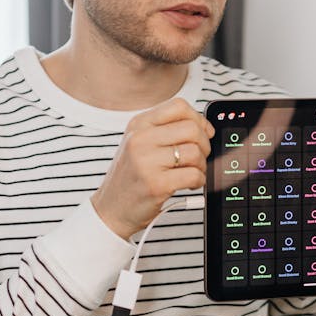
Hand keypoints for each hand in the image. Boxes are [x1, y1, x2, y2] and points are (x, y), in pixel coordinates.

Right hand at [91, 98, 212, 238]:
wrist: (111, 209)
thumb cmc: (131, 177)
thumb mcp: (140, 144)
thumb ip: (166, 131)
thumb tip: (204, 127)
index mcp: (138, 124)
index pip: (179, 106)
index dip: (198, 119)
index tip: (203, 133)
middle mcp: (140, 139)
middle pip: (192, 128)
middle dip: (204, 144)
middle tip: (198, 157)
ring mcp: (146, 162)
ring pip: (195, 152)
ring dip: (201, 165)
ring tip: (191, 172)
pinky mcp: (156, 184)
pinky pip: (194, 175)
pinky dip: (199, 181)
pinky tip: (188, 184)